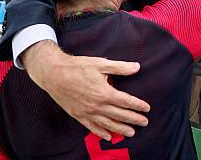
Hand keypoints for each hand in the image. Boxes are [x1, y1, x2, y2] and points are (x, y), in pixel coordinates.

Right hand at [22, 41, 150, 139]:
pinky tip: (108, 137)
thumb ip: (120, 67)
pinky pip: (92, 127)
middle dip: (134, 119)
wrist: (54, 74)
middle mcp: (97, 105)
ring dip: (121, 129)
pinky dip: (101, 133)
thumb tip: (137, 67)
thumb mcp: (101, 64)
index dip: (138, 105)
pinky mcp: (78, 115)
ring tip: (131, 133)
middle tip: (145, 122)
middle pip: (120, 115)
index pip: (126, 101)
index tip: (147, 109)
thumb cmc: (78, 67)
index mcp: (105, 92)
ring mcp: (87, 112)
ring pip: (108, 124)